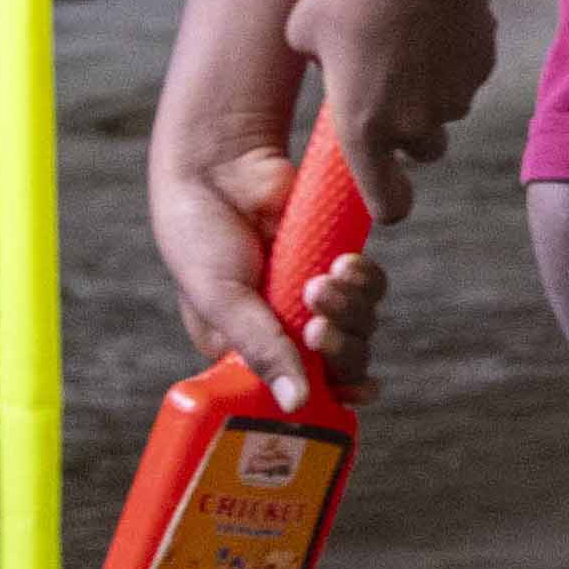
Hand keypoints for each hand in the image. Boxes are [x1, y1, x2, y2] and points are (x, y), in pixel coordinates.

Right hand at [154, 121, 383, 416]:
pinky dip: (364, 279)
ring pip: (360, 324)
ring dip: (350, 310)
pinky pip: (369, 285)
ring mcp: (311, 294)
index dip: (332, 395)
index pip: (301, 391)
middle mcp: (284, 328)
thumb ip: (260, 349)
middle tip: (316, 327)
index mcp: (248, 350)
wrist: (219, 164)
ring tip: (322, 280)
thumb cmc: (199, 236)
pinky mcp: (333, 260)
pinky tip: (344, 263)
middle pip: (339, 361)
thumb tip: (295, 404)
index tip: (353, 391)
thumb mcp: (221, 299)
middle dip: (339, 349)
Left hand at [283, 0, 501, 183]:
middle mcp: (415, 124)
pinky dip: (452, 56)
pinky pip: (466, 73)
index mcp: (363, 127)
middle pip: (423, 151)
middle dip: (410, 127)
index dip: (390, 200)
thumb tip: (336, 70)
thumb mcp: (303, 27)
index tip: (386, 183)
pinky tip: (433, 13)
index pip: (390, 205)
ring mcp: (456, 95)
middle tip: (386, 77)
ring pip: (446, 108)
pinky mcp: (483, 63)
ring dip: (430, 87)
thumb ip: (320, 67)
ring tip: (405, 30)